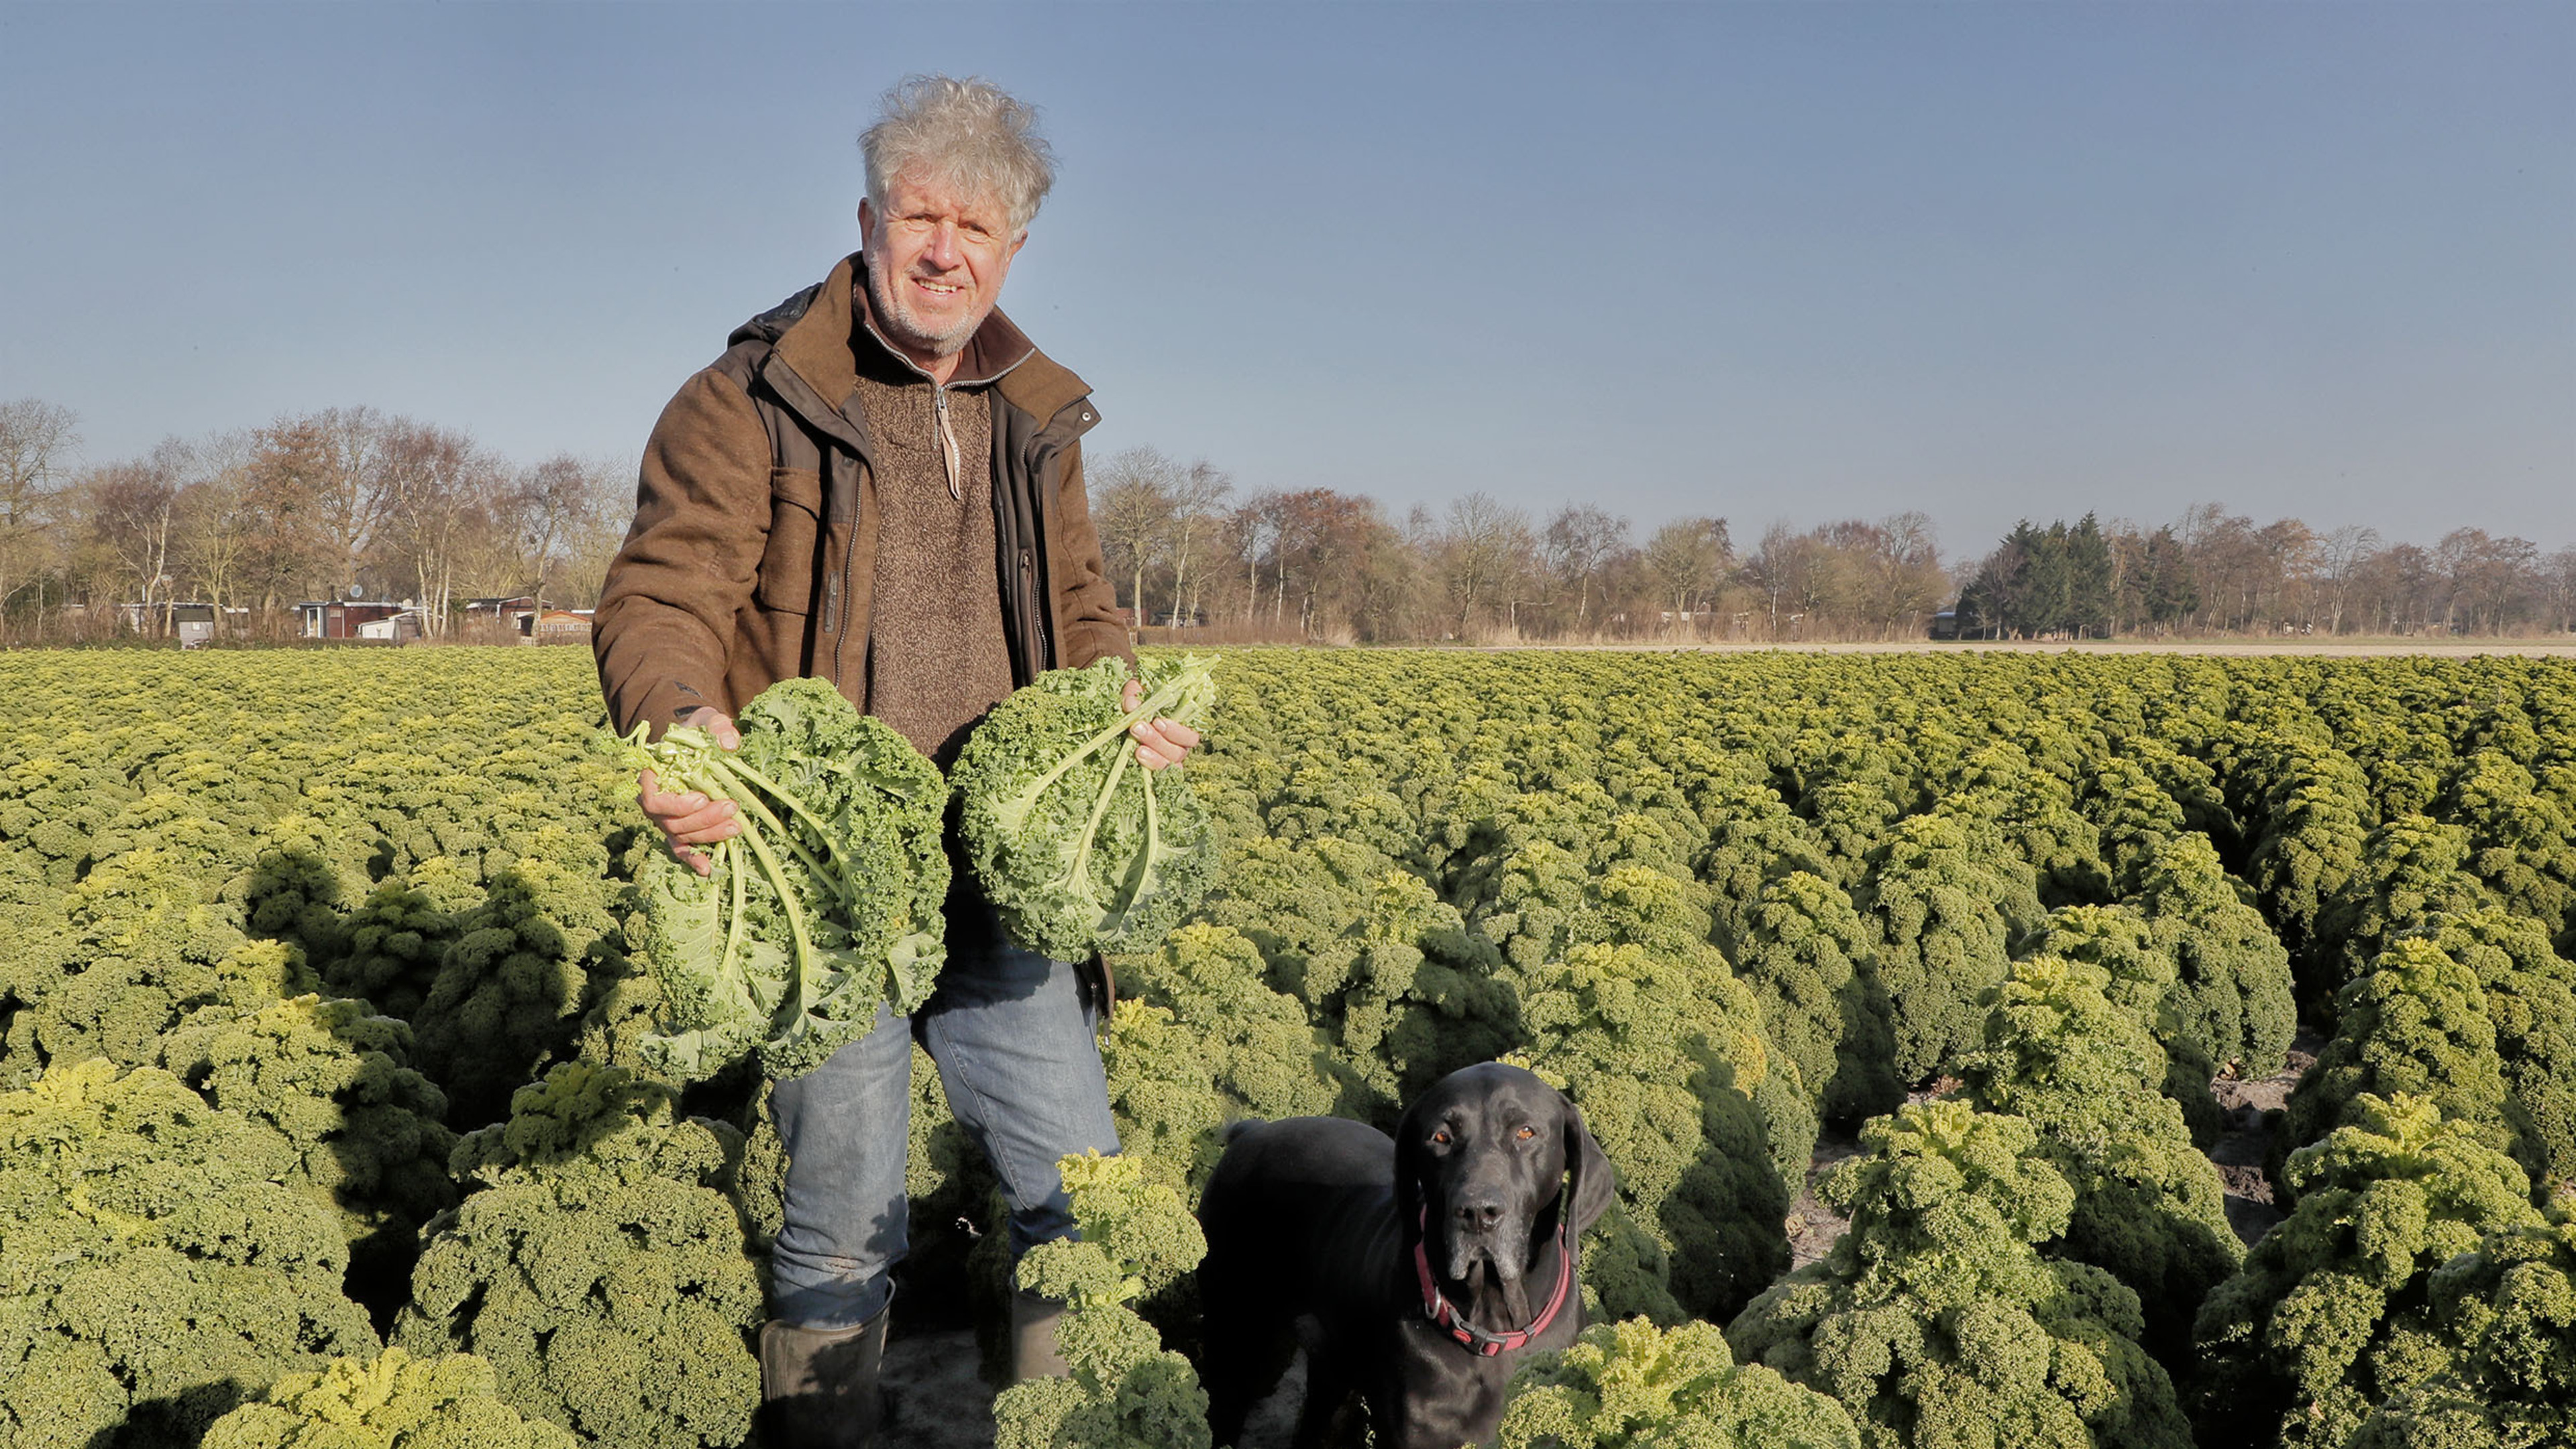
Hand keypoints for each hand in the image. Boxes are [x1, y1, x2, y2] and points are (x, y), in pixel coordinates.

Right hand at [638, 707, 741, 875]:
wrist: (692, 741)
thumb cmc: (695, 731)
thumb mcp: (706, 720)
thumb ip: (716, 727)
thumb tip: (729, 743)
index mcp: (651, 776)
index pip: (653, 799)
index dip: (676, 804)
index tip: (702, 797)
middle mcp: (653, 802)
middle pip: (672, 822)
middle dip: (703, 819)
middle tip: (731, 807)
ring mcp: (665, 818)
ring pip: (681, 836)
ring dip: (708, 834)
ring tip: (736, 826)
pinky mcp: (680, 828)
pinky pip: (682, 848)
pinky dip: (693, 859)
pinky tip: (708, 869)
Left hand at [1121, 678, 1200, 770]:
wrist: (1124, 711)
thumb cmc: (1136, 699)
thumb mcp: (1136, 691)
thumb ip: (1134, 693)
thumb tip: (1132, 705)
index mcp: (1180, 729)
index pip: (1190, 738)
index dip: (1176, 732)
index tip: (1157, 721)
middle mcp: (1176, 748)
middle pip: (1177, 753)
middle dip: (1157, 741)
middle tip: (1137, 728)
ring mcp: (1163, 761)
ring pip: (1166, 765)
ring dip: (1153, 758)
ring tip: (1137, 750)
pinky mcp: (1148, 769)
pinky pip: (1154, 777)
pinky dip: (1146, 769)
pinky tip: (1136, 760)